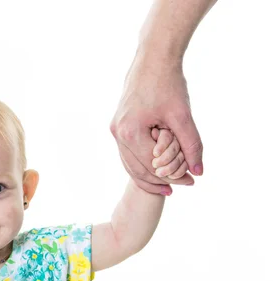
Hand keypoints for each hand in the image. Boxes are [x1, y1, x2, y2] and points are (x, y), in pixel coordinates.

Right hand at [110, 58, 202, 194]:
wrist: (153, 58)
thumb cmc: (168, 83)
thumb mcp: (183, 116)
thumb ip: (191, 145)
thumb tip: (198, 171)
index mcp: (130, 132)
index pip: (151, 166)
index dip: (172, 177)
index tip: (190, 183)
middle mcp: (118, 133)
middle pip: (137, 169)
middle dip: (159, 181)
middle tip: (181, 188)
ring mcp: (116, 129)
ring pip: (130, 163)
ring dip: (148, 175)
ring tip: (167, 185)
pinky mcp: (118, 124)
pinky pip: (128, 152)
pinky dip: (141, 163)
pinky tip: (155, 168)